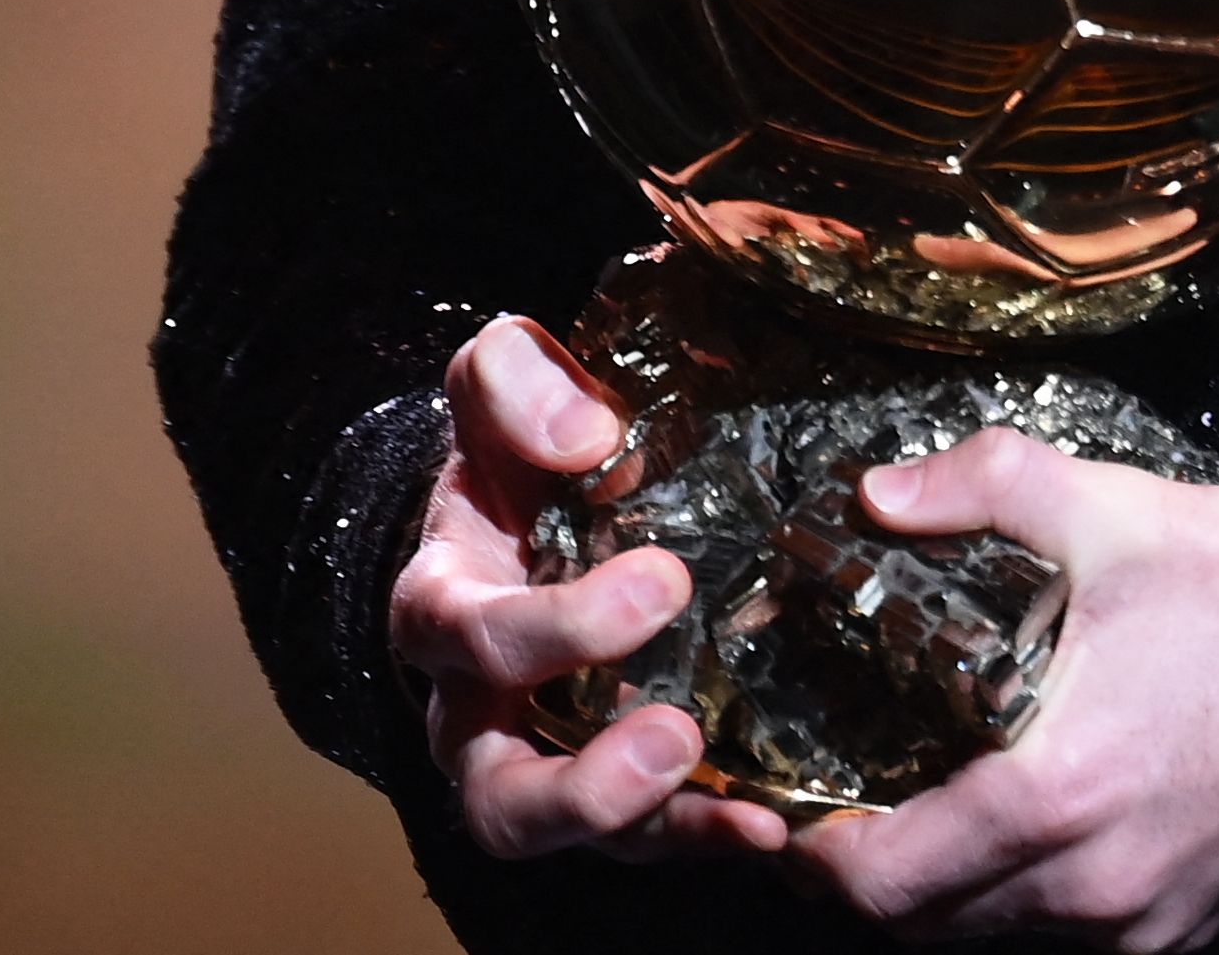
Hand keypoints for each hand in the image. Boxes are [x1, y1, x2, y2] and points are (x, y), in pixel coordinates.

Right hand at [387, 315, 792, 867]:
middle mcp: (478, 707)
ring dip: (644, 823)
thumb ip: (515, 381)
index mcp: (446, 606)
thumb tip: (582, 433)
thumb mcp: (505, 388)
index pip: (466, 637)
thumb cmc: (524, 448)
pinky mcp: (616, 787)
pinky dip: (707, 835)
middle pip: (497, 789)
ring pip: (567, 835)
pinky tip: (772, 824)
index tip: (664, 581)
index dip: (554, 627)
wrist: (542, 496)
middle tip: (678, 733)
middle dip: (584, 782)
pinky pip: (647, 836)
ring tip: (731, 795)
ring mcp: (543, 759)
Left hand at [790, 430, 1218, 948]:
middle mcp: (1091, 883)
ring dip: (932, 899)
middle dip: (855, 878)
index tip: (777, 801)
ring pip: (987, 947)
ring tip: (907, 814)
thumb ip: (985, 489)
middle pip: (916, 930)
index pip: (881, 878)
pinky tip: (1013, 835)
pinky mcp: (1189, 930)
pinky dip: (1014, 912)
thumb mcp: (1120, 510)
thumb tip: (874, 494)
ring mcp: (1144, 920)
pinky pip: (1066, 948)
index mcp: (1057, 789)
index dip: (806, 852)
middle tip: (826, 804)